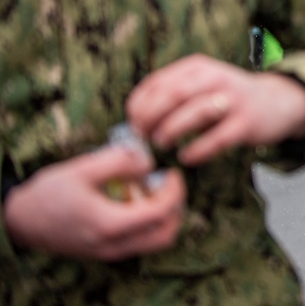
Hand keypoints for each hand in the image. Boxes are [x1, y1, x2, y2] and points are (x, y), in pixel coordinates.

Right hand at [2, 145, 185, 260]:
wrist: (20, 221)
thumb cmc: (48, 194)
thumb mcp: (82, 168)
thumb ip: (119, 161)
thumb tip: (148, 162)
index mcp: (110, 224)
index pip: (161, 213)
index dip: (175, 191)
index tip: (171, 172)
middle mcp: (114, 245)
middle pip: (166, 234)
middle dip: (176, 207)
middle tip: (168, 184)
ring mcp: (110, 252)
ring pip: (155, 242)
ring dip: (163, 217)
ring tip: (151, 192)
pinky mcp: (106, 252)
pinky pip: (140, 242)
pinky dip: (148, 224)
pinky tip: (135, 201)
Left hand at [126, 54, 304, 165]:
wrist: (278, 102)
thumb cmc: (228, 98)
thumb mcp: (201, 85)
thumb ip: (172, 97)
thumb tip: (135, 123)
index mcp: (198, 68)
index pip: (157, 83)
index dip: (138, 105)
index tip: (132, 124)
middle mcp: (216, 78)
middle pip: (173, 95)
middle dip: (150, 117)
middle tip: (142, 136)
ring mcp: (233, 100)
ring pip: (194, 112)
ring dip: (170, 130)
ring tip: (161, 143)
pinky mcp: (247, 123)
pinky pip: (217, 139)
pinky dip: (197, 150)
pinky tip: (187, 157)